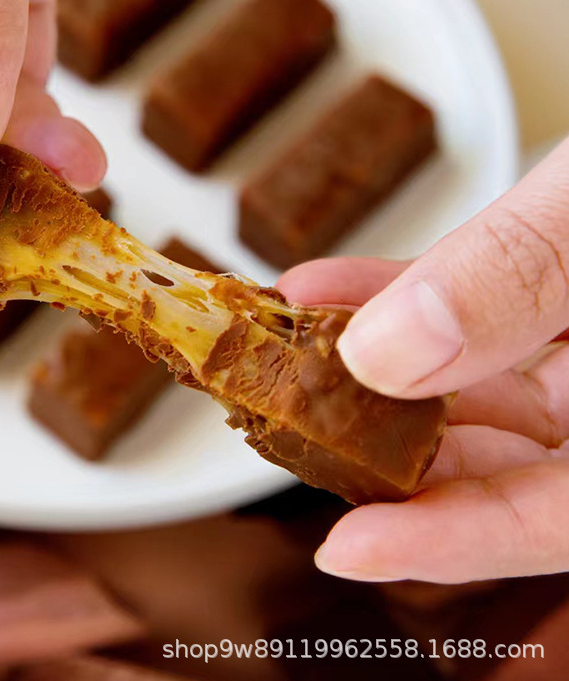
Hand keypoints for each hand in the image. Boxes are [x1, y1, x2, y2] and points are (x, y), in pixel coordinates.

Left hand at [278, 135, 568, 583]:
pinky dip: (397, 301)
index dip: (450, 542)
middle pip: (492, 459)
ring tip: (287, 342)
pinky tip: (325, 287)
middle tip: (288, 420)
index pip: (552, 519)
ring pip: (466, 389)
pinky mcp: (549, 309)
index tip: (345, 547)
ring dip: (371, 363)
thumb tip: (383, 354)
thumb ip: (514, 282)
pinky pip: (465, 318)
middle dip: (381, 441)